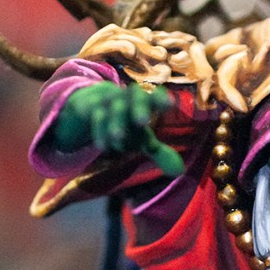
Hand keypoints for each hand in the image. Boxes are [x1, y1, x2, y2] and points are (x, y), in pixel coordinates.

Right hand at [54, 81, 183, 176]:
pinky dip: (98, 129)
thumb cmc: (124, 123)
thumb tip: (179, 171)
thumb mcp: (140, 138)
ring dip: (116, 124)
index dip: (161, 100)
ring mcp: (107, 100)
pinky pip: (93, 115)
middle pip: (135, 98)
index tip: (170, 104)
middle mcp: (127, 98)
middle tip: (143, 121)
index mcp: (143, 102)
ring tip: (118, 142)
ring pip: (113, 110)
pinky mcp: (89, 106)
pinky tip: (102, 145)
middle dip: (139, 108)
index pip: (154, 98)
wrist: (89, 104)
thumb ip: (159, 152)